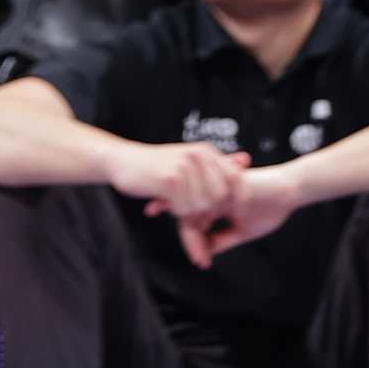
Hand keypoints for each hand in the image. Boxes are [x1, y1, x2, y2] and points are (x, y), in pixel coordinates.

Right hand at [112, 137, 246, 221]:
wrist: (122, 161)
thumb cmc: (158, 165)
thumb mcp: (190, 160)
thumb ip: (217, 162)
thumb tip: (246, 158)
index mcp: (206, 152)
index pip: (237, 180)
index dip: (241, 199)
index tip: (237, 215)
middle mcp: (198, 156)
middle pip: (220, 197)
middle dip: (210, 211)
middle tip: (193, 213)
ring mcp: (184, 166)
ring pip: (202, 206)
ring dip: (190, 212)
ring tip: (174, 205)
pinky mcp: (169, 179)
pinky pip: (184, 208)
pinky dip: (176, 211)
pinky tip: (163, 203)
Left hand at [175, 161, 298, 268]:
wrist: (290, 189)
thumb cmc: (268, 207)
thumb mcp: (242, 230)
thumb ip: (222, 239)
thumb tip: (203, 253)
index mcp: (212, 201)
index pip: (192, 221)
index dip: (193, 243)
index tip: (201, 263)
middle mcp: (212, 190)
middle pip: (189, 214)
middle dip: (192, 241)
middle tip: (200, 262)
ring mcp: (219, 184)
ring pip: (196, 206)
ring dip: (197, 233)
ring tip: (203, 255)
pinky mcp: (229, 180)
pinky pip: (212, 197)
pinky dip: (209, 217)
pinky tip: (213, 233)